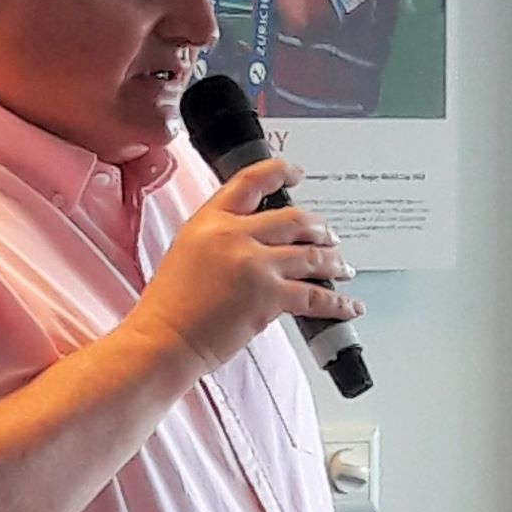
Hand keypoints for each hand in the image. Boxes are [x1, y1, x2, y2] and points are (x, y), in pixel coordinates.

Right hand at [129, 158, 361, 374]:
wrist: (163, 339)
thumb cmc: (169, 307)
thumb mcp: (187, 253)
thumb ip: (219, 238)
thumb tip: (252, 239)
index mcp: (210, 221)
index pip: (251, 181)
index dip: (280, 172)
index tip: (295, 174)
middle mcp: (234, 235)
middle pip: (293, 220)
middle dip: (319, 228)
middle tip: (329, 235)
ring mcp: (254, 265)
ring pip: (311, 255)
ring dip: (334, 262)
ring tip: (343, 268)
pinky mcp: (269, 296)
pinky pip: (315, 295)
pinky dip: (338, 302)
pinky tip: (348, 305)